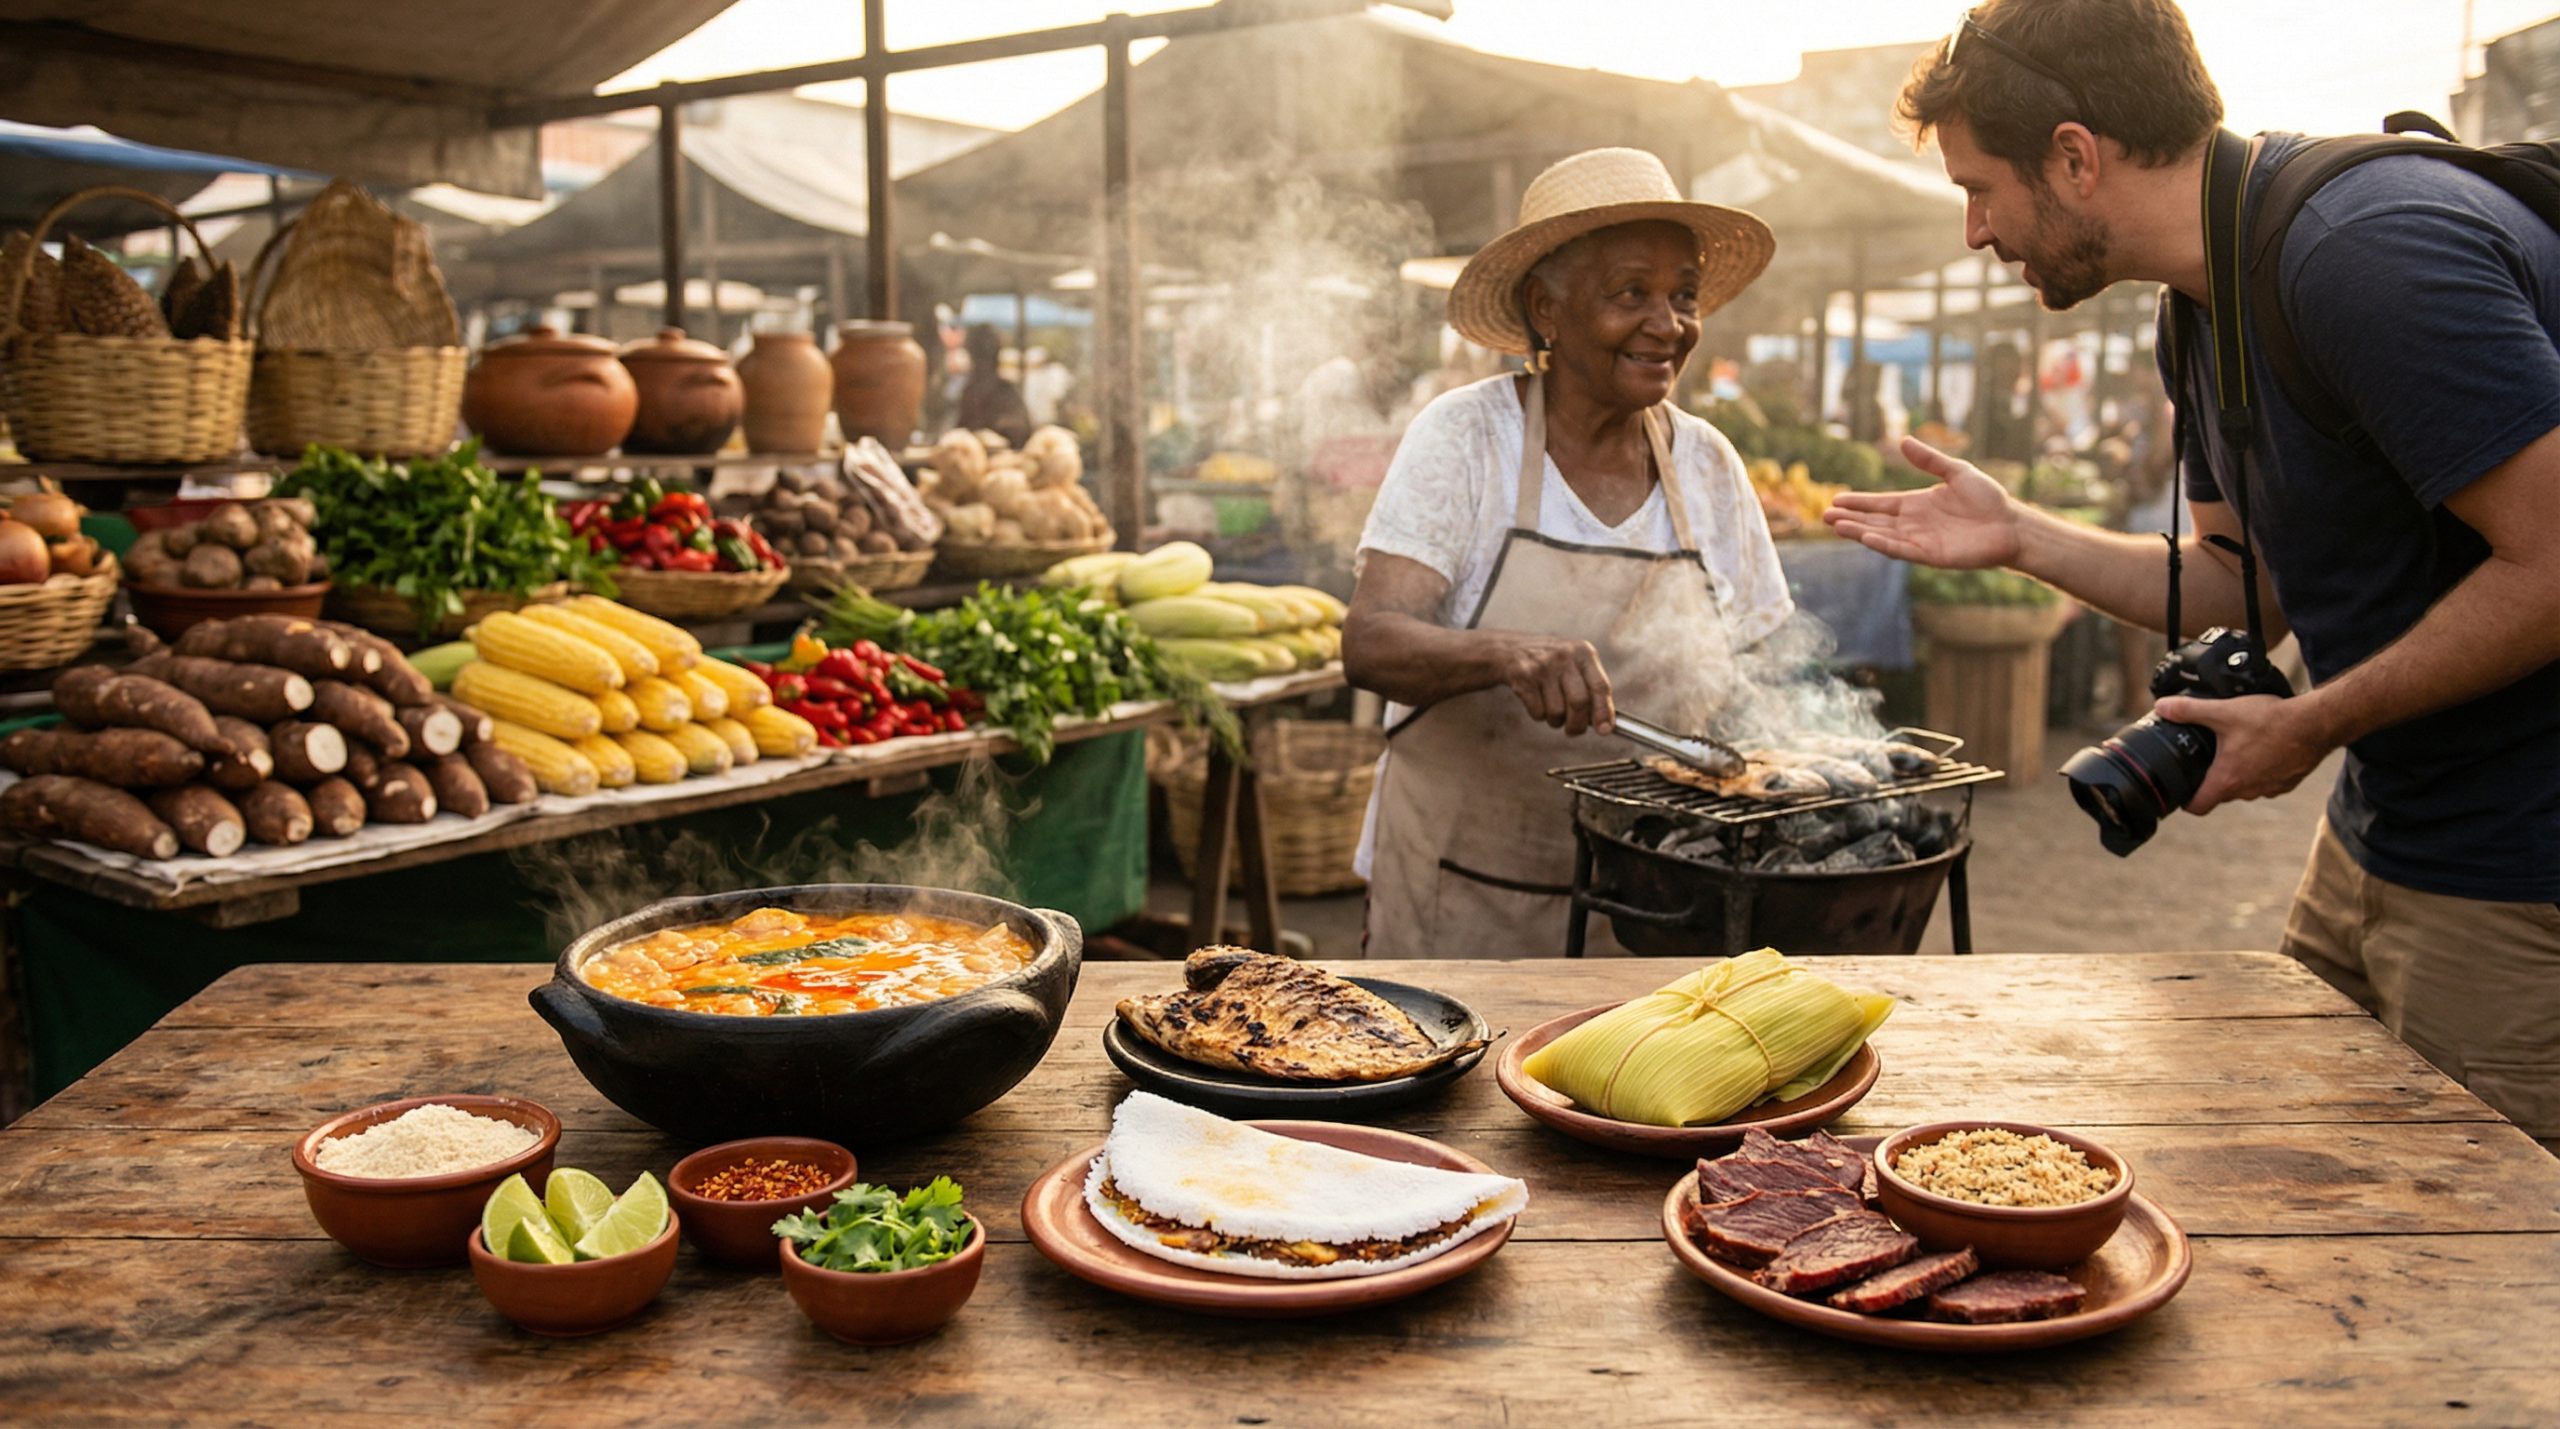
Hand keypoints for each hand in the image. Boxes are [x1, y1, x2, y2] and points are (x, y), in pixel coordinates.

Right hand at [1490, 632, 1614, 735]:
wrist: (1510, 649)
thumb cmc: (1551, 663)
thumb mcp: (1575, 664)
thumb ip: (1591, 689)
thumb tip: (1605, 724)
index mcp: (1584, 652)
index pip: (1600, 686)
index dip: (1604, 712)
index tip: (1605, 730)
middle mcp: (1565, 656)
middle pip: (1579, 702)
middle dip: (1578, 724)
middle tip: (1574, 730)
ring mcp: (1543, 666)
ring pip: (1557, 711)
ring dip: (1555, 720)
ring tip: (1551, 709)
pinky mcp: (1523, 676)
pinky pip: (1538, 712)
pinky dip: (1539, 715)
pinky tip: (1536, 702)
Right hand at [1822, 438, 2023, 568]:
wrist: (2011, 525)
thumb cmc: (1988, 499)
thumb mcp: (1957, 471)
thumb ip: (1930, 460)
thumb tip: (1903, 441)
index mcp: (1917, 504)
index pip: (1880, 504)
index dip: (1858, 502)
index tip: (1836, 499)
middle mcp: (1914, 524)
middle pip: (1874, 521)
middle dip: (1849, 518)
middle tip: (1824, 515)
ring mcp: (1920, 540)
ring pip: (1882, 536)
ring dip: (1858, 531)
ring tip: (1835, 525)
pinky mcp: (1930, 555)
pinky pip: (1901, 549)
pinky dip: (1882, 544)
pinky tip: (1866, 537)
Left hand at [2154, 693, 2332, 813]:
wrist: (2317, 724)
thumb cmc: (2272, 721)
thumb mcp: (2224, 712)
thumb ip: (2190, 710)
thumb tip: (2162, 706)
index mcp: (2227, 780)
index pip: (2197, 807)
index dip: (2185, 801)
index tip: (2180, 791)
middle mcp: (2248, 791)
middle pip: (2220, 794)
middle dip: (2210, 780)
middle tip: (2205, 758)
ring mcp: (2270, 789)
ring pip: (2244, 788)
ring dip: (2238, 773)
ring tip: (2234, 749)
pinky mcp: (2287, 783)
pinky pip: (2266, 782)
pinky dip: (2260, 770)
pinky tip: (2261, 748)